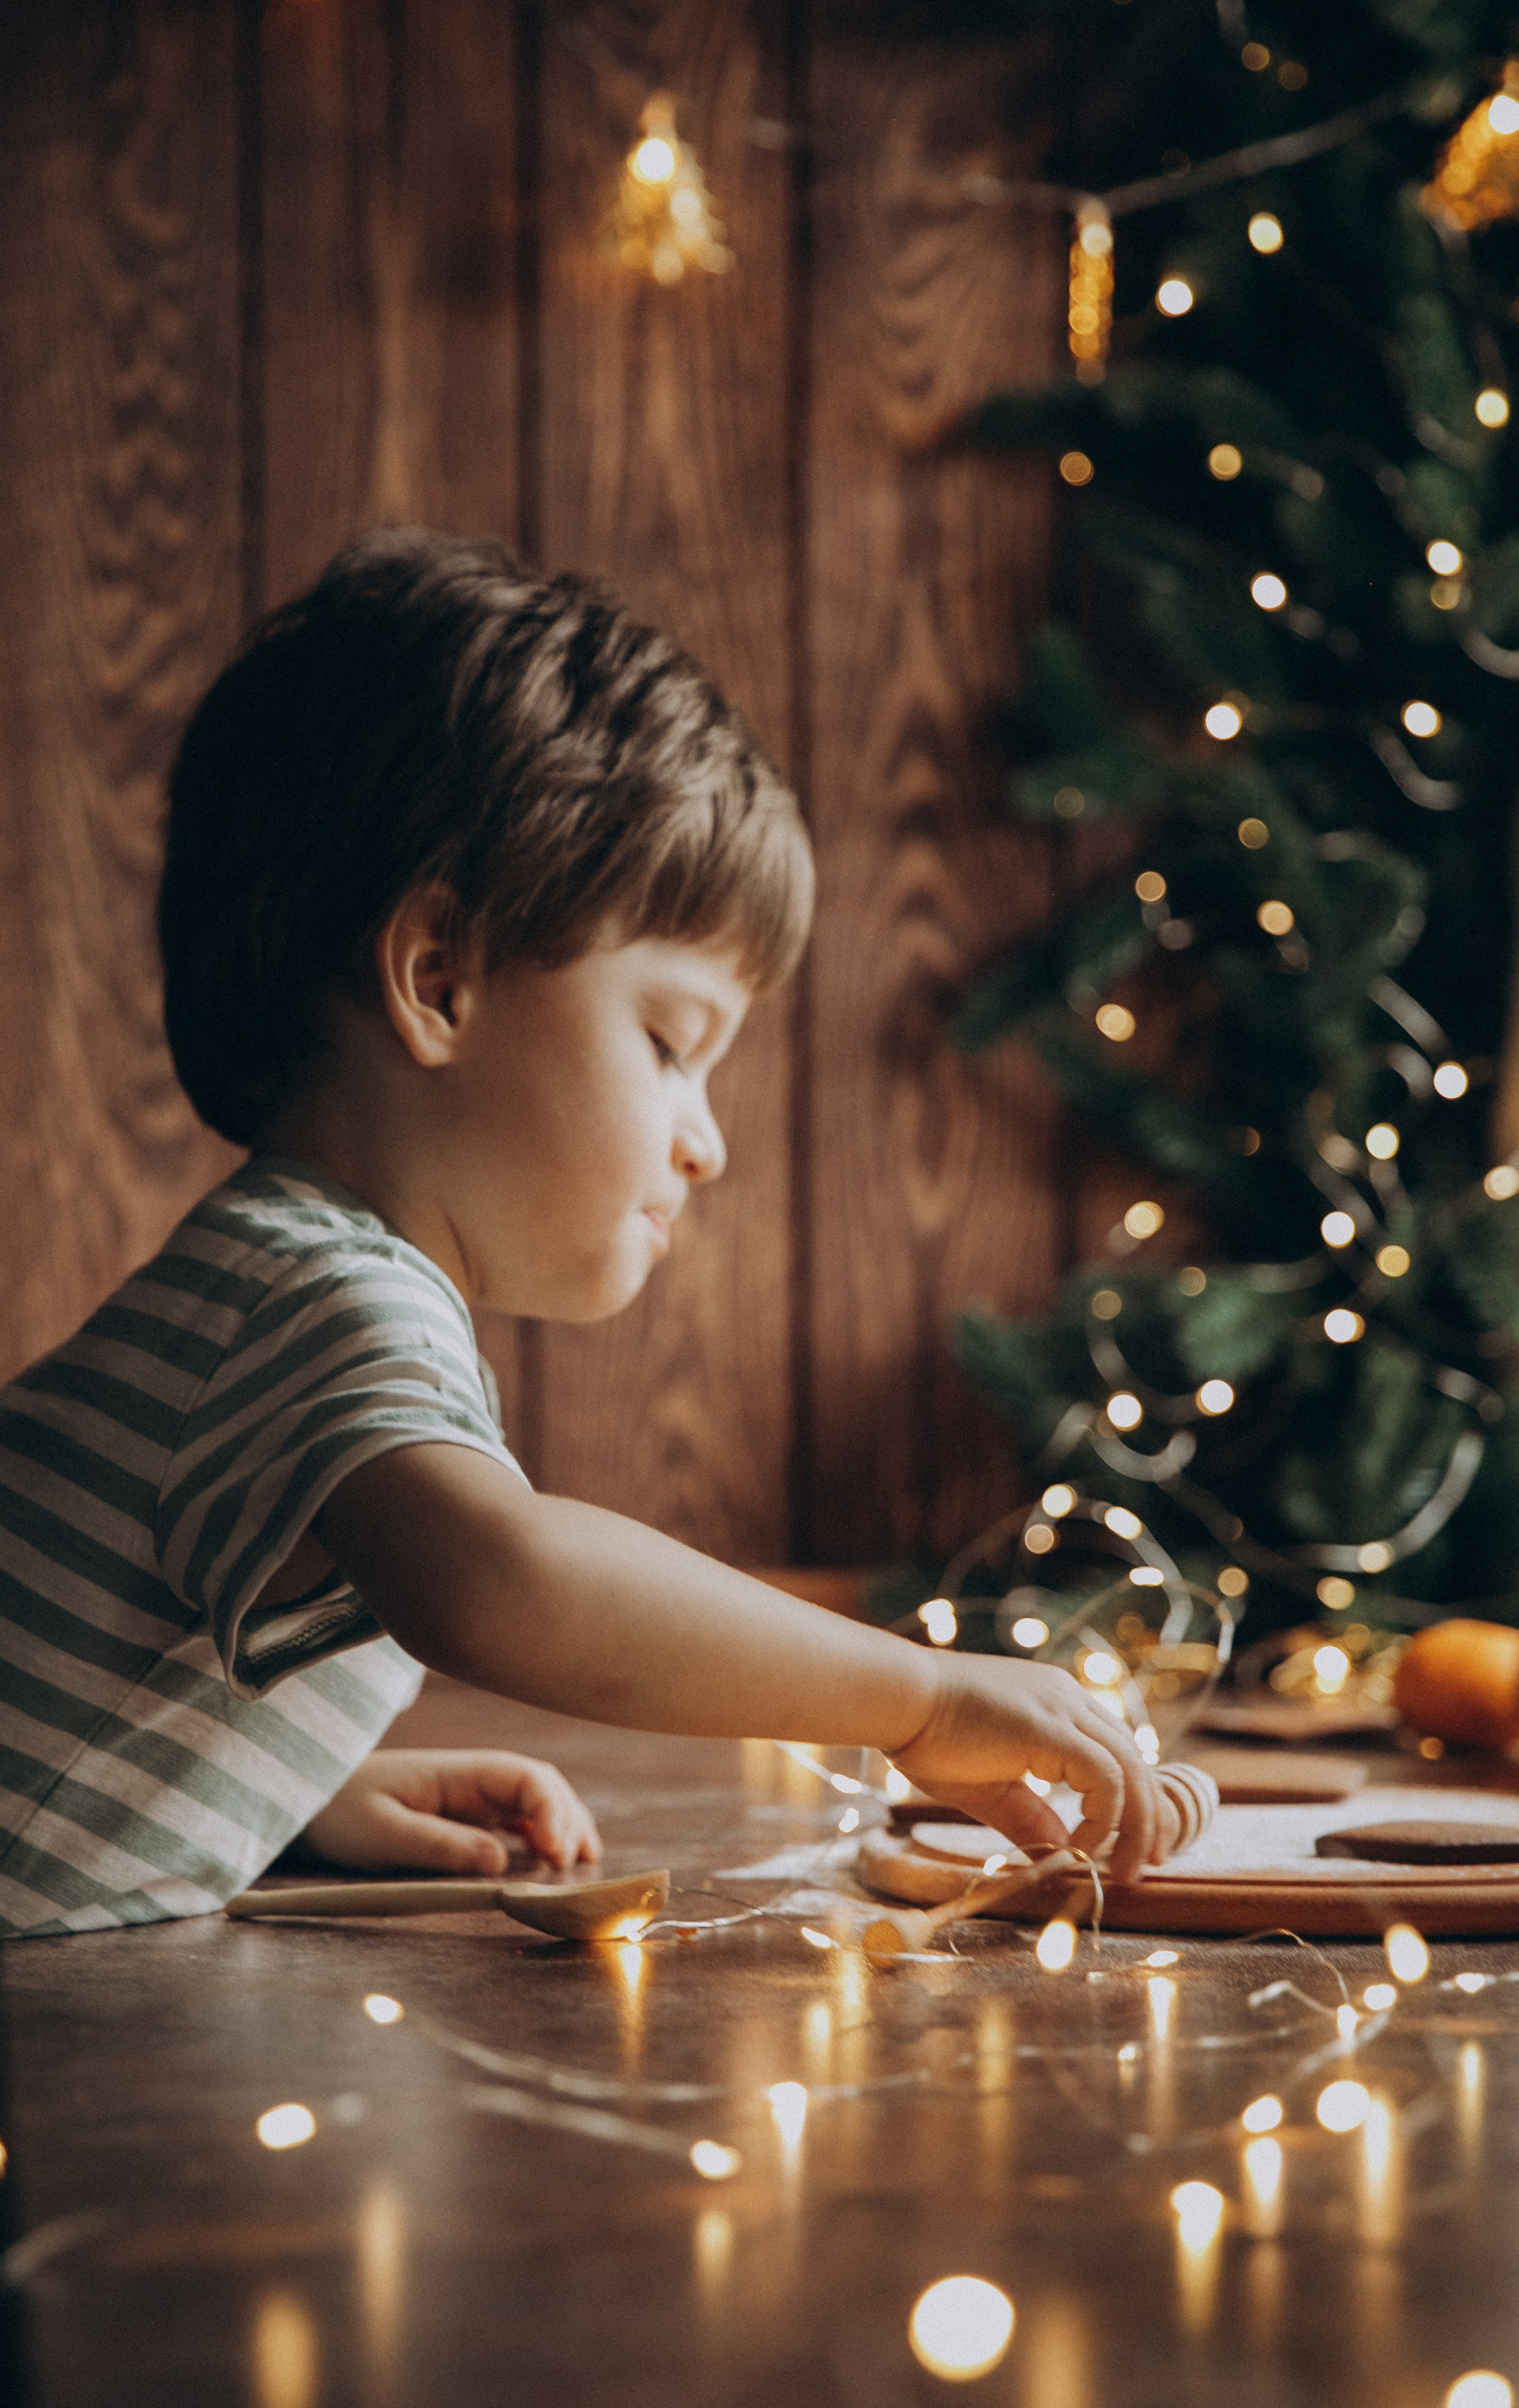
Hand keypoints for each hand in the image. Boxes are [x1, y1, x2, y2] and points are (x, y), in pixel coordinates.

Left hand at [299, 1749, 601, 1874]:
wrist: (306, 1804)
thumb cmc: (338, 1814)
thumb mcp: (382, 1834)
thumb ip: (439, 1845)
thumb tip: (501, 1861)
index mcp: (454, 1772)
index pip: (523, 1776)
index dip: (551, 1811)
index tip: (557, 1854)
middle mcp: (469, 1779)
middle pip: (539, 1786)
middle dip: (568, 1819)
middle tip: (578, 1865)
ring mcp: (468, 1796)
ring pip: (534, 1801)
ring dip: (563, 1824)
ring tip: (586, 1860)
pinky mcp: (462, 1815)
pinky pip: (513, 1820)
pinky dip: (541, 1835)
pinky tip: (554, 1858)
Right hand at [888, 1656, 1160, 1882]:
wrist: (896, 1700)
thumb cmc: (928, 1736)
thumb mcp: (989, 1787)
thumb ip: (1029, 1815)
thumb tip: (1062, 1849)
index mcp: (1057, 1704)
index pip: (1116, 1751)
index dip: (1133, 1800)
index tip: (1130, 1845)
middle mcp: (1069, 1699)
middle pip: (1135, 1759)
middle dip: (1149, 1817)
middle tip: (1148, 1864)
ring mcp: (1063, 1707)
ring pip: (1130, 1767)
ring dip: (1135, 1824)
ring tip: (1124, 1871)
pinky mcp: (1050, 1727)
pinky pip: (1104, 1776)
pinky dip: (1104, 1817)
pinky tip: (1082, 1847)